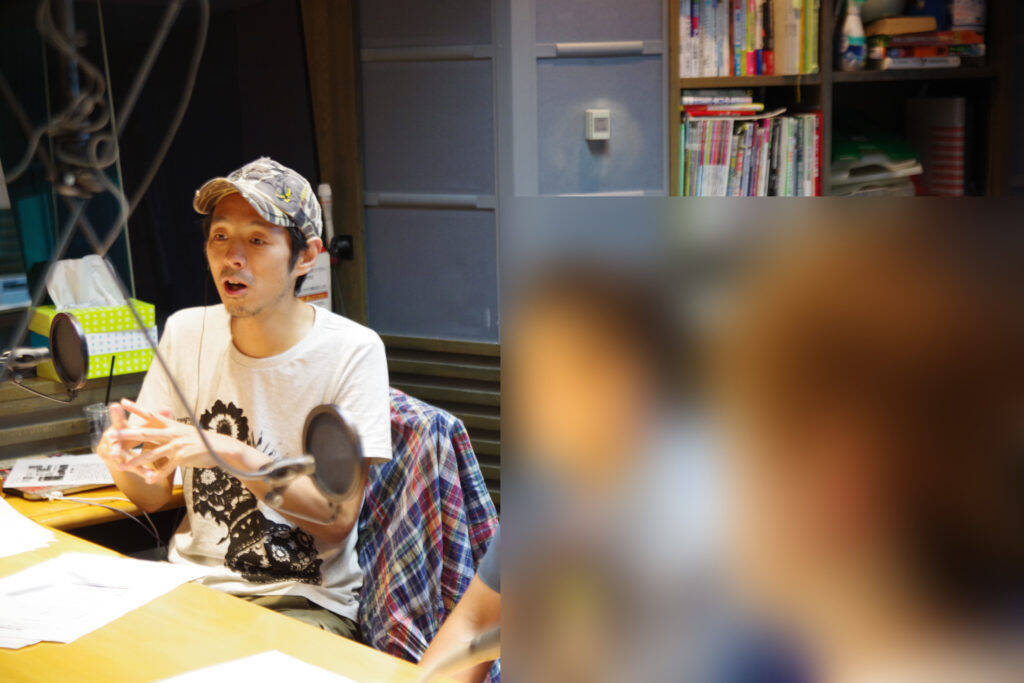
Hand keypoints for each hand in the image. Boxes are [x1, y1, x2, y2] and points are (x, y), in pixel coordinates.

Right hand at [96, 401, 164, 467]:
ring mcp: (117, 455)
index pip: (118, 420)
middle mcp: (114, 442)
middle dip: (115, 449)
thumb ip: (154, 419)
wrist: (118, 451)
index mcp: (119, 428)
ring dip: (134, 465)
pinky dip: (143, 473)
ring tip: (135, 468)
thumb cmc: (131, 434)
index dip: (116, 414)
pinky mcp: (124, 465)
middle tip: (115, 453)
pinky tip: (151, 478)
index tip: (116, 405)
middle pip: (115, 444)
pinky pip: (134, 469)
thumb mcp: (141, 425)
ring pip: (125, 461)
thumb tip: (168, 409)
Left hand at [111, 399, 245, 483]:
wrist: (221, 448)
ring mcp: (177, 446)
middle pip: (146, 434)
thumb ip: (172, 429)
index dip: (137, 408)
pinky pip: (166, 468)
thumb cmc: (203, 441)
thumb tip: (163, 424)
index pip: (151, 415)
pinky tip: (148, 481)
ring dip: (136, 462)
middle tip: (111, 436)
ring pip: (152, 454)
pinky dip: (157, 476)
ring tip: (122, 466)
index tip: (122, 402)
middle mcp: (173, 433)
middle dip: (127, 436)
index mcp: (173, 425)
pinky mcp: (182, 458)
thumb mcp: (186, 431)